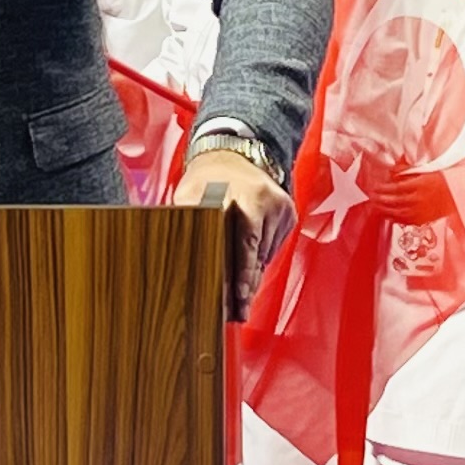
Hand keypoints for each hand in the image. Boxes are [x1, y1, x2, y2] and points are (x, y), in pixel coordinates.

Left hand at [177, 145, 292, 317]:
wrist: (235, 154)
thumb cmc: (207, 178)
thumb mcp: (189, 194)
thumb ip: (187, 221)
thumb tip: (175, 257)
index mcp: (241, 195)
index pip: (243, 243)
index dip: (240, 273)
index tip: (237, 297)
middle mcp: (265, 200)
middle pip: (256, 254)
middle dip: (247, 285)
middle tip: (239, 311)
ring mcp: (280, 207)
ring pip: (265, 254)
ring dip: (252, 275)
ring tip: (241, 298)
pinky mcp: (288, 212)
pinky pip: (273, 246)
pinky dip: (260, 258)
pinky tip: (249, 269)